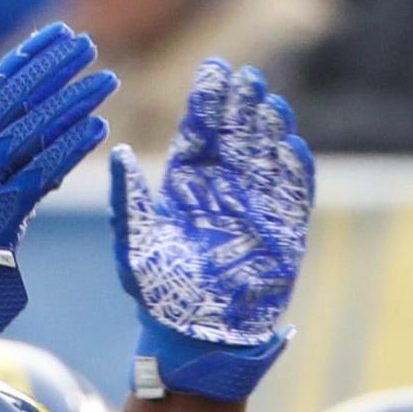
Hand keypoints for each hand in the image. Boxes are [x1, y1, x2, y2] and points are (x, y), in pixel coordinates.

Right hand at [0, 21, 115, 339]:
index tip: (55, 37)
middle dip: (53, 69)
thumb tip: (24, 150)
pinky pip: (43, 170)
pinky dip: (71, 147)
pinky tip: (97, 128)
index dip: (25, 60)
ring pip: (33, 129)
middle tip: (86, 47)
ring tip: (105, 82)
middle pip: (16, 99)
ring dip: (73, 102)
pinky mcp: (0, 211)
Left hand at [110, 60, 314, 400]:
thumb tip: (117, 155)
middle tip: (247, 77)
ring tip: (270, 102)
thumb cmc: (160, 297)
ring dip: (271, 130)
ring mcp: (255, 212)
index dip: (209, 103)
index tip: (214, 71)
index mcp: (187, 191)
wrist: (193, 340)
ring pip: (267, 158)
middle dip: (243, 106)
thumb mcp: (135, 247)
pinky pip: (293, 193)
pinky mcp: (282, 234)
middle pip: (238, 138)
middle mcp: (223, 195)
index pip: (201, 135)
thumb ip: (128, 202)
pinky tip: (291, 145)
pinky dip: (294, 170)